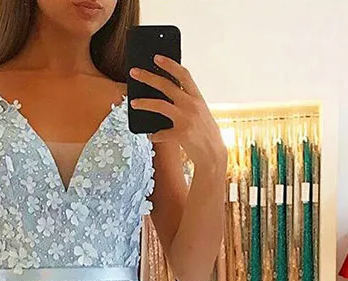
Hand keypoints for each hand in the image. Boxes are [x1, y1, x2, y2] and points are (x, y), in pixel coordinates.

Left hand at [130, 55, 226, 173]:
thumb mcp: (200, 113)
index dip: (169, 64)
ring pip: (159, 105)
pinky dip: (154, 135)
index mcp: (197, 97)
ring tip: (133, 102)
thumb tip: (167, 95)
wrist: (213, 155)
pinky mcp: (180, 134)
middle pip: (166, 85)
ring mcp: (186, 119)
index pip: (183, 75)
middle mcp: (192, 105)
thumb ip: (187, 102)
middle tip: (134, 73)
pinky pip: (161, 133)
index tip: (157, 57)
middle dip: (148, 77)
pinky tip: (151, 136)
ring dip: (144, 103)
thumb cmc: (205, 133)